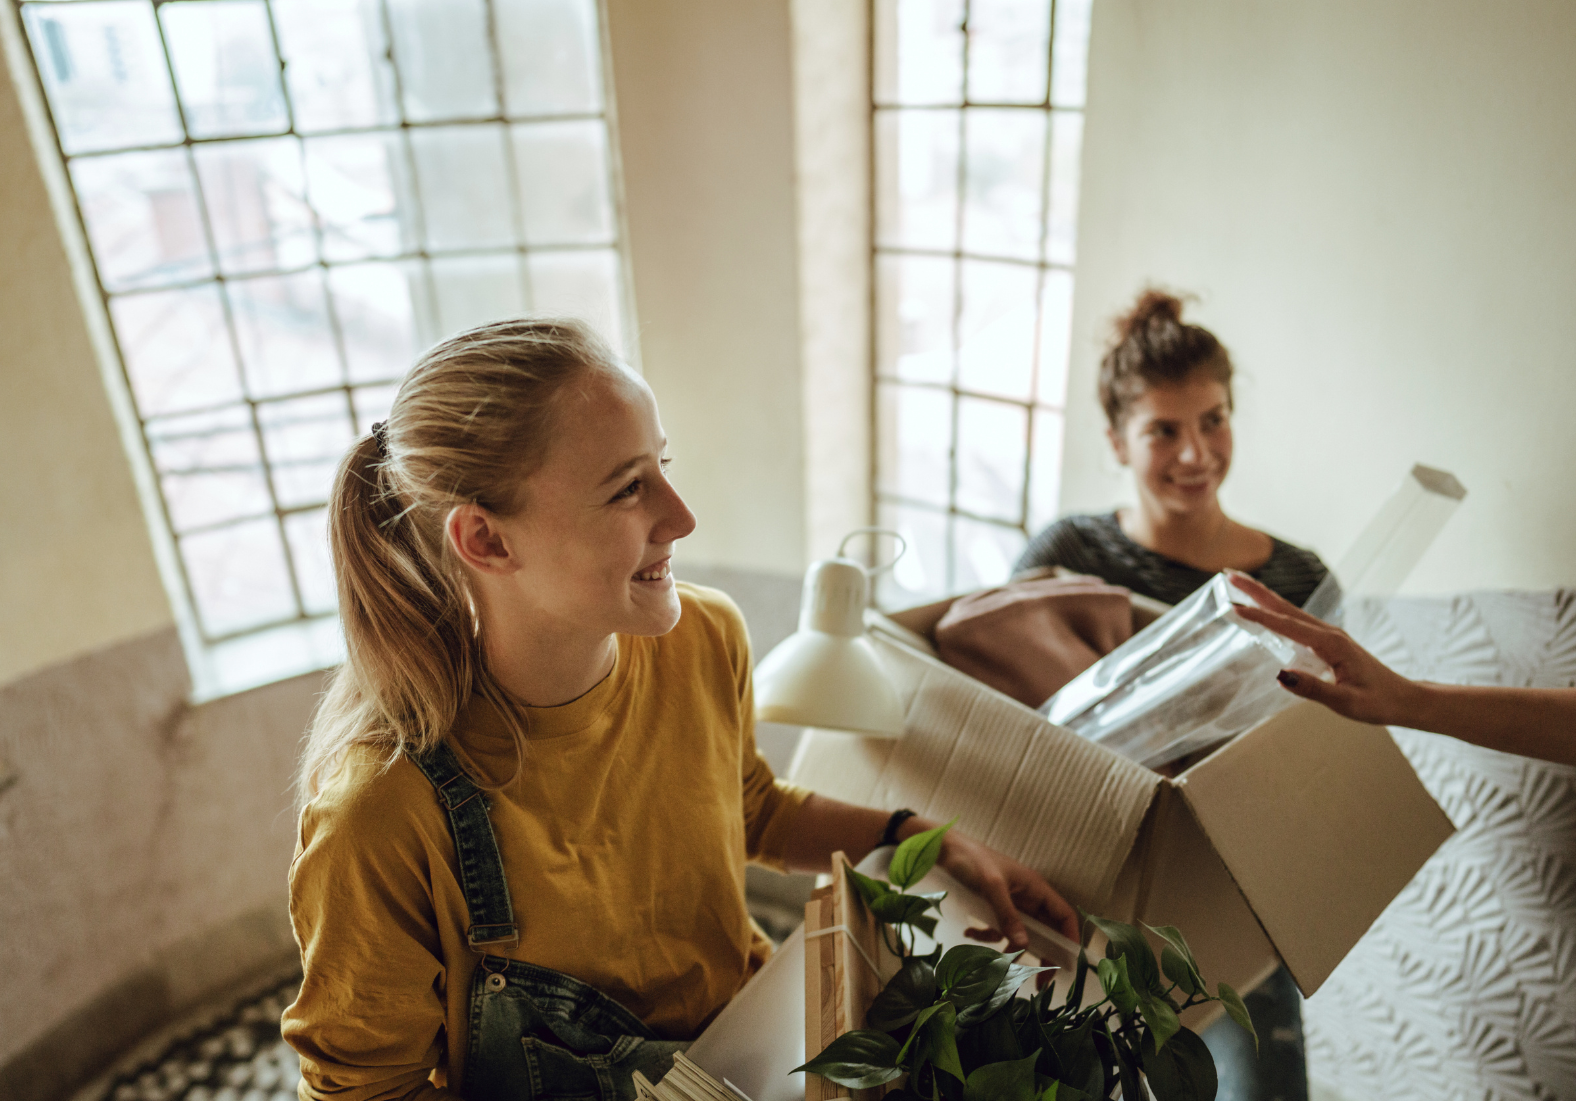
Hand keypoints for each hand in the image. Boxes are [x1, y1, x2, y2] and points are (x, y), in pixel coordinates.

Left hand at [933, 828, 1080, 952]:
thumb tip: (1024, 946)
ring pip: (1021, 934)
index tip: (1066, 964)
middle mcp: (1027, 897)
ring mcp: (1011, 903)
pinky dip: (987, 935)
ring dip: (1011, 949)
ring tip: (1000, 965)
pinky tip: (970, 932)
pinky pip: (998, 929)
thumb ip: (1007, 915)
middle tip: (1040, 982)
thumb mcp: (991, 886)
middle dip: (1043, 955)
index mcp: (1035, 888)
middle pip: (1045, 931)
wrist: (944, 848)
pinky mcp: (993, 907)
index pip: (1063, 915)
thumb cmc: (971, 860)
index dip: (1070, 938)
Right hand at [1227, 571, 1421, 726]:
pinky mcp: (1329, 642)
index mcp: (1331, 644)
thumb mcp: (1346, 703)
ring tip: (1239, 585)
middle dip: (1256, 590)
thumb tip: (1280, 676)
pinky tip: (1266, 611)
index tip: (1233, 607)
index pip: (1286, 626)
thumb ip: (1313, 689)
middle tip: (1228, 575)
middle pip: (1285, 607)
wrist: (1404, 699)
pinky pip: (1296, 622)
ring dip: (1263, 597)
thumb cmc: (1377, 702)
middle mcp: (1328, 633)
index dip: (1259, 616)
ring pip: (1290, 611)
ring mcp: (1329, 636)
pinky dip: (1276, 611)